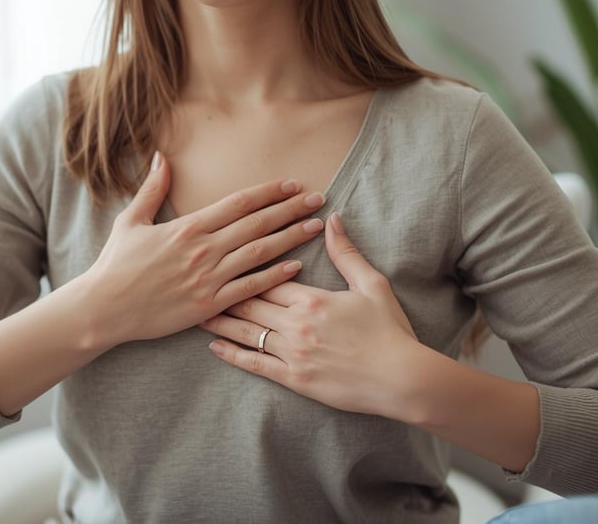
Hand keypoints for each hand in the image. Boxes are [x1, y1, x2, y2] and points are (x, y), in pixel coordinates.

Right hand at [83, 152, 325, 347]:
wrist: (104, 308)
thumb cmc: (116, 264)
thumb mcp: (131, 220)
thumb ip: (152, 188)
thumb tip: (161, 156)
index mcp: (188, 226)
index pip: (239, 203)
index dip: (269, 192)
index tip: (293, 184)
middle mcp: (203, 249)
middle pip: (257, 223)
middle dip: (291, 209)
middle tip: (318, 199)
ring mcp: (208, 278)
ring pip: (260, 253)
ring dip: (291, 238)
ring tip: (315, 227)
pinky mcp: (209, 305)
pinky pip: (250, 288)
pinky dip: (275, 276)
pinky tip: (296, 266)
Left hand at [201, 212, 424, 418]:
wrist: (401, 378)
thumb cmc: (390, 330)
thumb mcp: (372, 284)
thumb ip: (346, 253)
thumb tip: (332, 219)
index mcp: (312, 299)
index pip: (268, 277)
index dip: (245, 268)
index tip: (223, 257)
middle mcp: (296, 325)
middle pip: (249, 303)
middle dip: (222, 292)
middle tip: (196, 281)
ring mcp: (293, 354)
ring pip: (246, 333)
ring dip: (220, 321)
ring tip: (196, 312)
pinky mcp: (294, 379)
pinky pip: (256, 365)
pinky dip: (233, 355)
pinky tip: (215, 348)